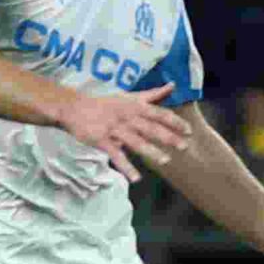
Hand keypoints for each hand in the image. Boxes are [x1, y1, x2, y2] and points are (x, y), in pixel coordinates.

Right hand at [56, 86, 191, 182]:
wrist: (74, 107)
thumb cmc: (106, 104)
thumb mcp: (130, 96)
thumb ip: (153, 94)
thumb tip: (173, 85)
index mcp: (135, 106)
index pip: (159, 113)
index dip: (175, 122)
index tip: (189, 131)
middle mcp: (126, 116)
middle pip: (150, 127)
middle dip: (168, 137)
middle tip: (184, 146)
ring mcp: (113, 128)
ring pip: (135, 141)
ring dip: (151, 151)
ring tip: (166, 161)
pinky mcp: (101, 140)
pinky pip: (116, 155)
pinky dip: (126, 167)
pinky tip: (136, 178)